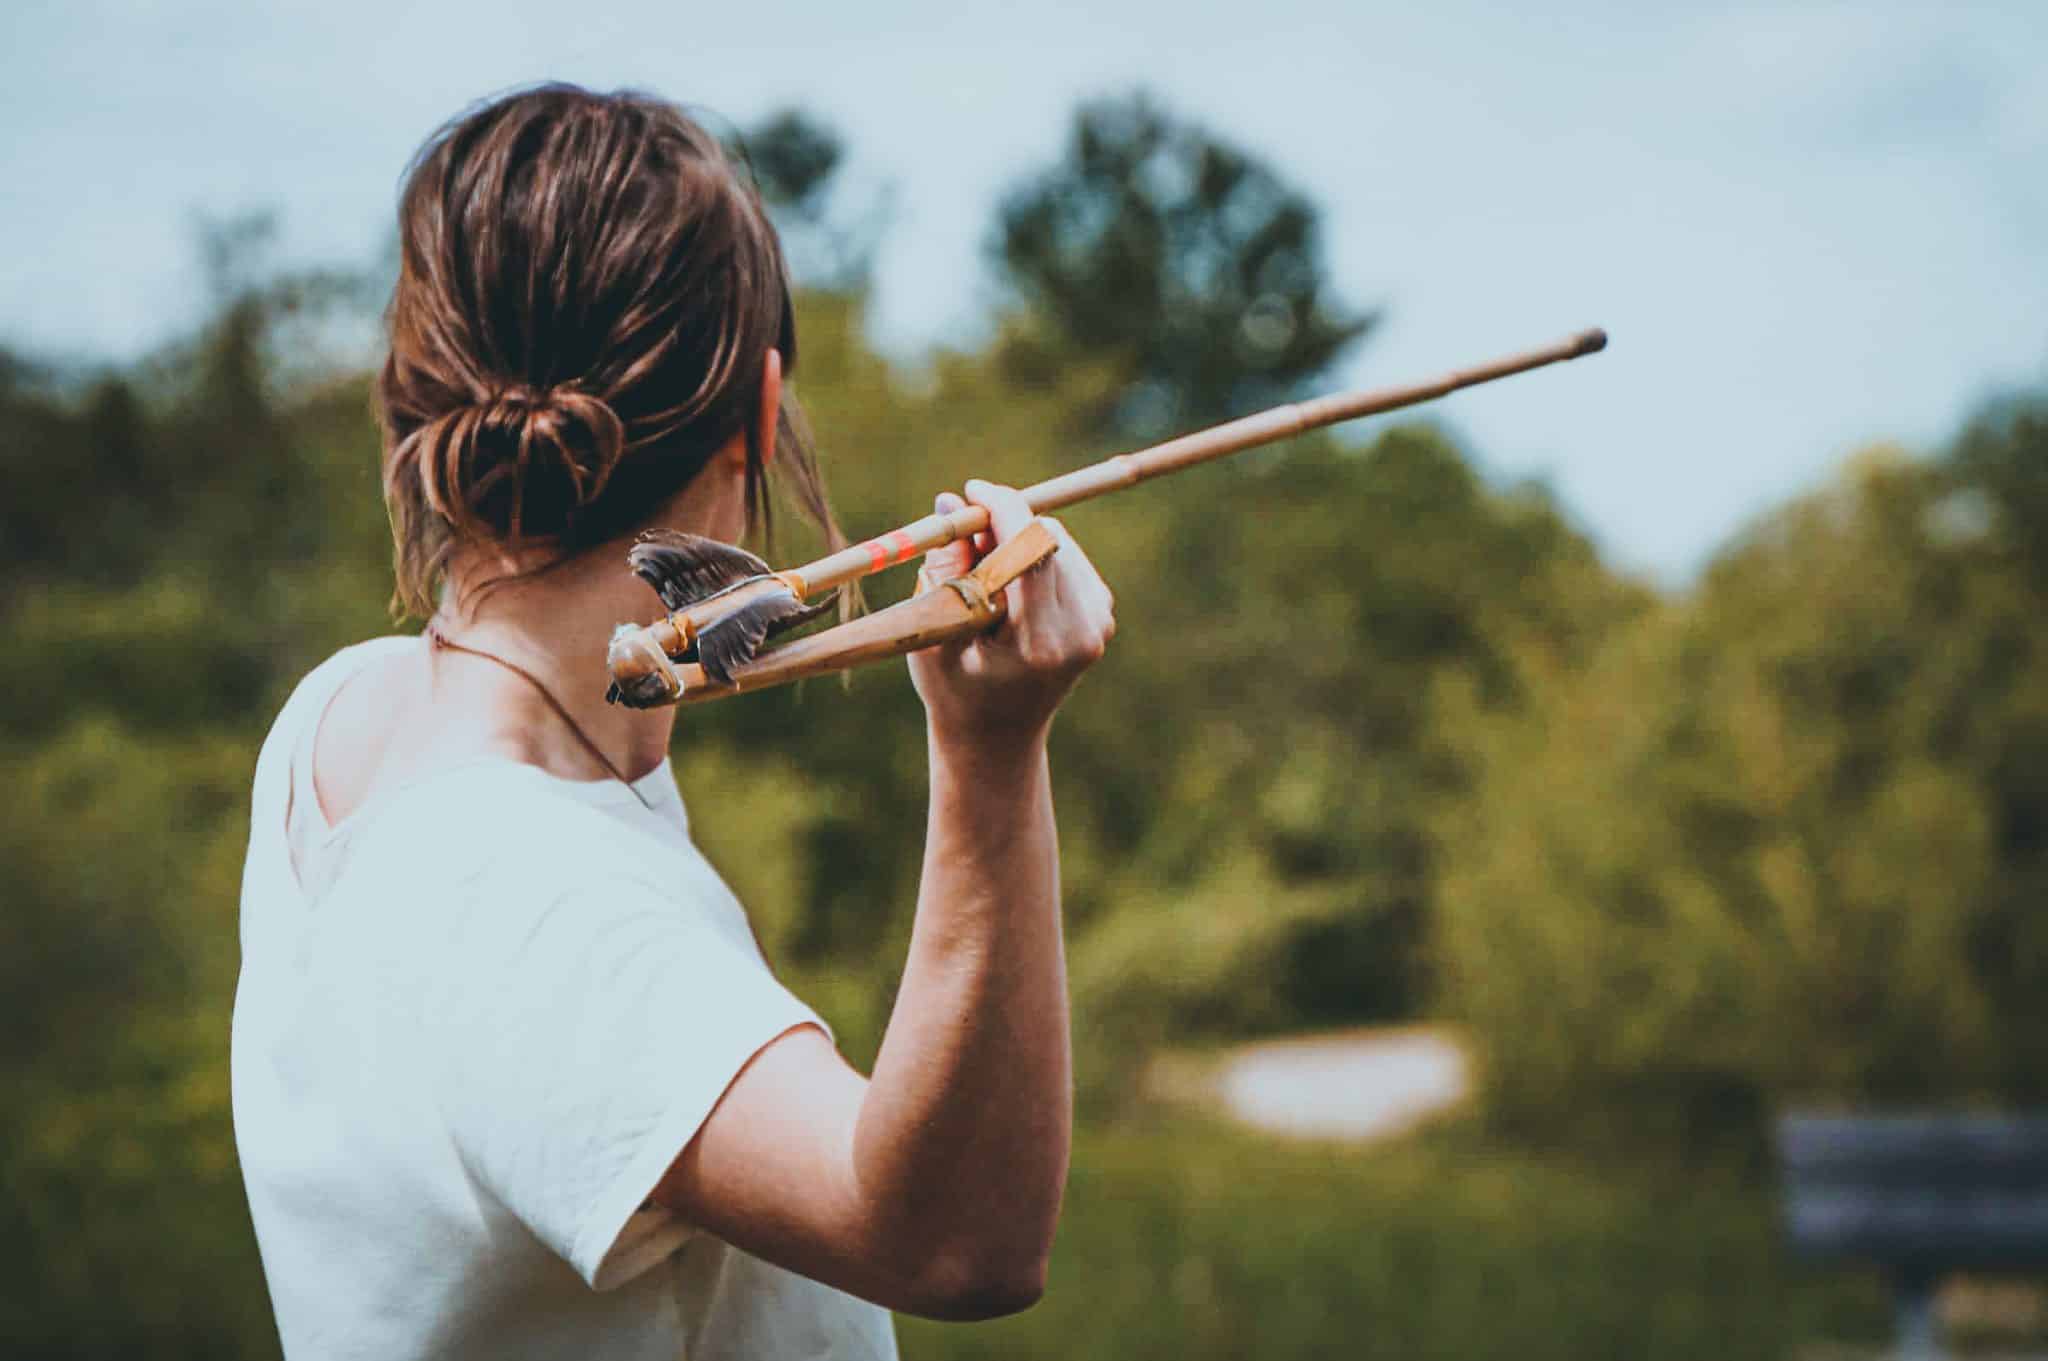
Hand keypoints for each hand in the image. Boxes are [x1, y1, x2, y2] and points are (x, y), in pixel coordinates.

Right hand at [907, 480, 1115, 752]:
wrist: (998, 738)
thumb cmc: (955, 689)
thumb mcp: (935, 635)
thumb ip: (945, 571)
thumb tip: (951, 501)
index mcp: (1040, 642)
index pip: (1032, 550)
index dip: (1003, 508)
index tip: (971, 490)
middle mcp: (1081, 631)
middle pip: (1048, 538)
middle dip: (1005, 520)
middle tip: (963, 529)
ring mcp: (1098, 624)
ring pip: (1057, 540)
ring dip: (1017, 537)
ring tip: (979, 572)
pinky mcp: (1101, 615)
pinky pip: (1066, 556)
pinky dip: (1033, 554)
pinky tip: (1008, 586)